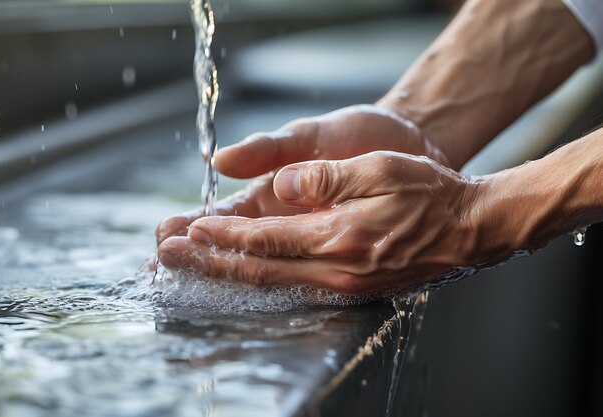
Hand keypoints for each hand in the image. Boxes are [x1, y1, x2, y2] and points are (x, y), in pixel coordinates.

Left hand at [158, 151, 484, 293]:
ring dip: (225, 276)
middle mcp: (334, 269)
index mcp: (337, 237)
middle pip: (256, 270)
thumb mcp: (378, 169)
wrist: (467, 228)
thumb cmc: (426, 193)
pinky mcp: (349, 286)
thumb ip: (324, 178)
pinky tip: (240, 277)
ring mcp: (342, 284)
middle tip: (167, 259)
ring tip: (190, 271)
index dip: (221, 237)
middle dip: (207, 264)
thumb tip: (282, 186)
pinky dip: (258, 282)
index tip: (186, 231)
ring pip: (270, 284)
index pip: (263, 240)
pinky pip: (292, 287)